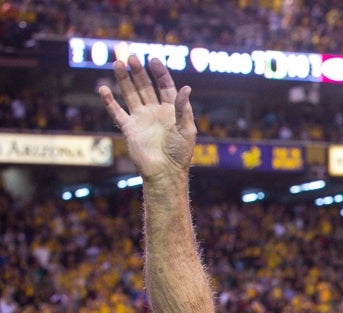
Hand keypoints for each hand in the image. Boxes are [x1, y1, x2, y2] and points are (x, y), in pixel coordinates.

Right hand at [98, 56, 195, 181]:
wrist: (165, 172)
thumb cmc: (180, 153)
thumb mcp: (187, 130)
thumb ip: (183, 109)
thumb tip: (185, 88)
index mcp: (171, 110)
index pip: (164, 86)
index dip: (159, 73)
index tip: (153, 60)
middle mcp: (155, 112)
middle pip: (145, 87)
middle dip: (138, 72)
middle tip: (131, 57)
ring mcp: (141, 119)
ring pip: (130, 95)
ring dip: (124, 80)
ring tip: (117, 64)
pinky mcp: (129, 128)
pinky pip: (117, 112)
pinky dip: (109, 101)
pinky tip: (103, 89)